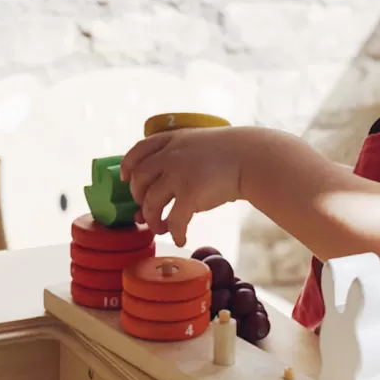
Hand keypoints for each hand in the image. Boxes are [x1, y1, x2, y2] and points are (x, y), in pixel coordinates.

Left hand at [120, 126, 249, 246]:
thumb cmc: (232, 153)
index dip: (128, 167)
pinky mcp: (190, 194)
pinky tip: (181, 239)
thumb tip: (165, 184)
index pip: (137, 151)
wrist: (253, 158)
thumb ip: (180, 156)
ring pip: (150, 203)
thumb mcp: (199, 142)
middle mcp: (169, 156)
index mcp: (171, 140)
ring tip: (160, 228)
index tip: (126, 179)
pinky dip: (175, 233)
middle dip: (138, 198)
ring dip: (152, 219)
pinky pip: (174, 220)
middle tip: (146, 210)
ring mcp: (178, 175)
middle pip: (139, 180)